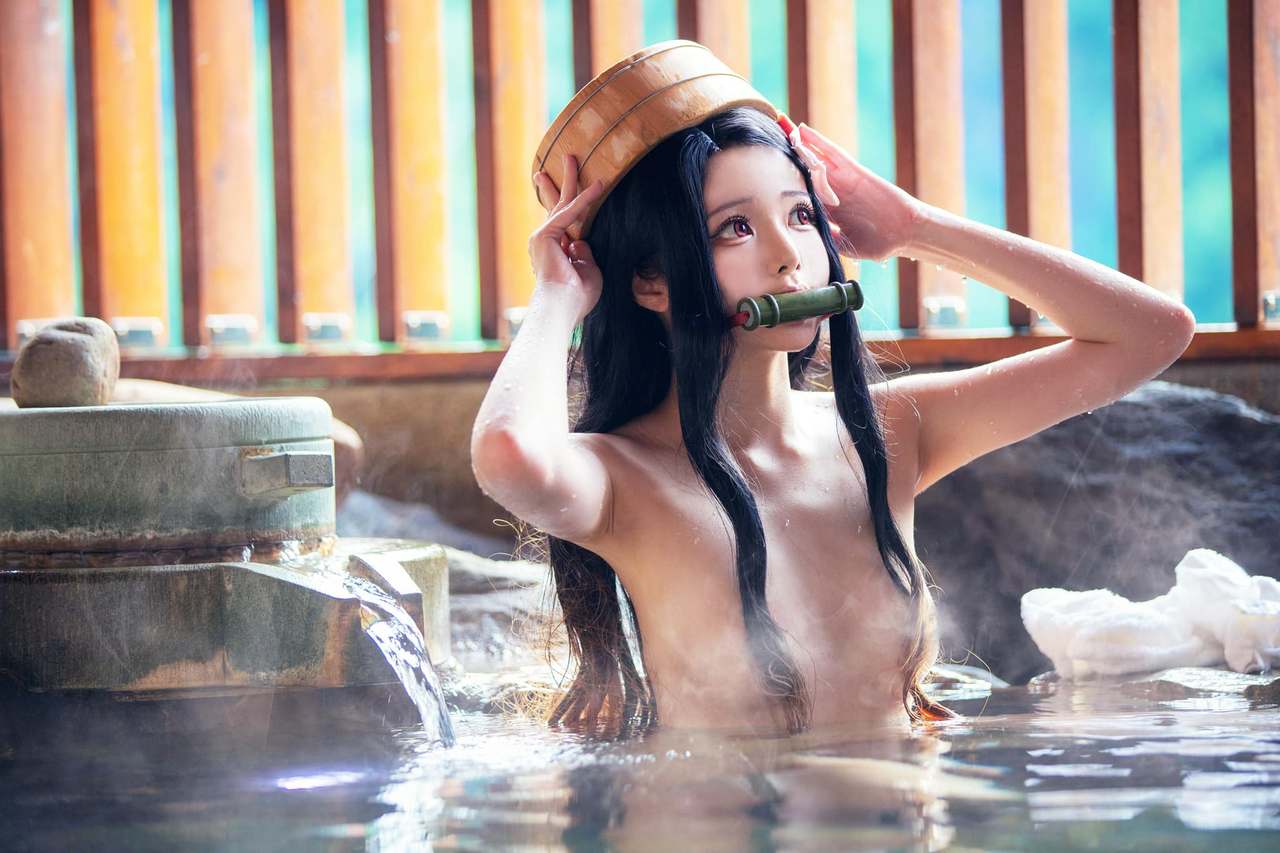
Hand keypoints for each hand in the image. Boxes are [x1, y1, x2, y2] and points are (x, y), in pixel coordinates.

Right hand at [530, 154, 604, 318]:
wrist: (563, 305)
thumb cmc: (577, 296)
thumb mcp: (588, 272)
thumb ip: (585, 255)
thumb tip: (581, 242)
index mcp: (556, 251)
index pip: (564, 223)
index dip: (572, 206)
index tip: (576, 192)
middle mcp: (546, 241)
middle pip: (557, 205)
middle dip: (562, 182)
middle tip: (567, 159)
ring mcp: (542, 237)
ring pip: (561, 202)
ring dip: (569, 179)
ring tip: (573, 157)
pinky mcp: (546, 234)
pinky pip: (569, 213)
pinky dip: (585, 200)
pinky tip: (599, 185)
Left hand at [781, 116, 929, 262]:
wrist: (903, 233)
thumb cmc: (878, 243)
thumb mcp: (844, 244)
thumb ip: (826, 239)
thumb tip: (805, 238)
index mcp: (827, 209)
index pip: (801, 192)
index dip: (784, 182)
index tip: (764, 175)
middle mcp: (832, 191)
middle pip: (805, 169)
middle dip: (788, 155)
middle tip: (767, 138)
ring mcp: (842, 180)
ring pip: (815, 158)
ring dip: (798, 143)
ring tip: (780, 126)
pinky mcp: (854, 172)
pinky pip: (833, 154)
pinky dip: (818, 142)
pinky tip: (803, 130)